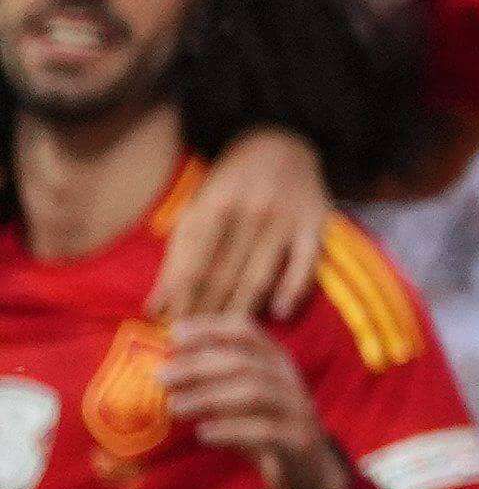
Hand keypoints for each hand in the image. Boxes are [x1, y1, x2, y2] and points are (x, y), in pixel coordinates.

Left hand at [151, 128, 333, 319]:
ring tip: (225, 337)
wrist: (280, 145)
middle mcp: (251, 212)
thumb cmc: (229, 185)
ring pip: (261, 275)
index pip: (195, 265)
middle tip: (196, 343)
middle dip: (207, 312)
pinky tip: (279, 314)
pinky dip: (294, 289)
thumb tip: (153, 309)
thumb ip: (176, 259)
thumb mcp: (197, 210)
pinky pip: (306, 263)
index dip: (183, 301)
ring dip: (241, 310)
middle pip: (225, 275)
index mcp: (215, 206)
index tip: (172, 329)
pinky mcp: (314, 224)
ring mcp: (285, 219)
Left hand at [163, 319, 341, 488]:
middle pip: (245, 361)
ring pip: (255, 393)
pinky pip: (265, 431)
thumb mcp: (240, 399)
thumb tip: (165, 369)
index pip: (245, 331)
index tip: (173, 333)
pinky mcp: (298, 441)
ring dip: (209, 396)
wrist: (309, 469)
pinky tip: (203, 434)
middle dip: (199, 365)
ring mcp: (297, 409)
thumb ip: (213, 382)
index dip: (210, 328)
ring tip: (174, 407)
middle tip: (160, 376)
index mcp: (275, 361)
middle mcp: (289, 379)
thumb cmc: (263, 429)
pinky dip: (230, 430)